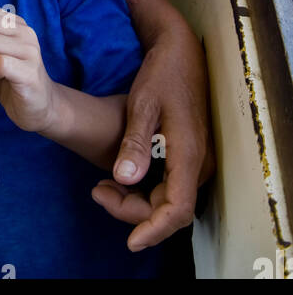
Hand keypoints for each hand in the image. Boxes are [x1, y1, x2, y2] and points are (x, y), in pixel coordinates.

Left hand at [91, 22, 213, 250]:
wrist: (181, 51)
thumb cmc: (162, 74)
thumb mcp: (143, 104)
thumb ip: (134, 143)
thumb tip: (123, 179)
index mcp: (189, 154)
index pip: (176, 210)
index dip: (153, 230)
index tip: (130, 242)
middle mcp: (198, 164)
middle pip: (169, 209)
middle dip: (132, 211)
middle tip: (97, 192)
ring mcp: (196, 160)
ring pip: (169, 198)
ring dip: (137, 201)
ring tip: (102, 187)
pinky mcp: (189, 154)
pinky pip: (170, 185)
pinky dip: (144, 189)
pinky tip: (119, 177)